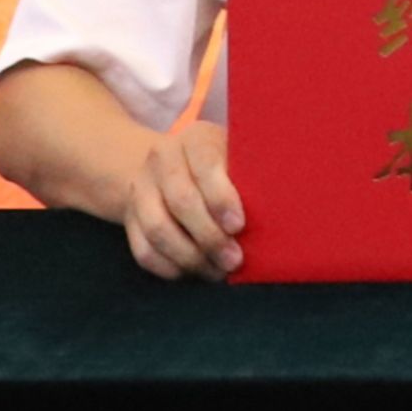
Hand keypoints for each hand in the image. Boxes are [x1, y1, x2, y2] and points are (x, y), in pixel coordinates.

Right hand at [124, 115, 242, 282]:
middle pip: (180, 201)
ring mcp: (140, 188)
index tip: (238, 225)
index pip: (205, 165)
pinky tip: (194, 272)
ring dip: (191, 257)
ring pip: (158, 230)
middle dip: (210, 236)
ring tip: (217, 271)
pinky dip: (170, 267)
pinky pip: (144, 250)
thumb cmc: (222, 166)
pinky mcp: (129, 218)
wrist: (167, 167)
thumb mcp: (237, 157)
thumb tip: (281, 207)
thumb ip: (252, 176)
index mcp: (194, 138)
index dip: (221, 198)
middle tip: (234, 260)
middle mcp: (161, 158)